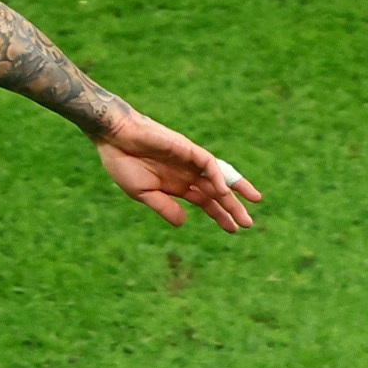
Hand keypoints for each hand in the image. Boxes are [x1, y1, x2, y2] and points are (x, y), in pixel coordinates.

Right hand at [92, 109, 259, 231]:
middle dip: (232, 207)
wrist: (113, 137)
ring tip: (254, 201)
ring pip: (219, 175)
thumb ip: (164, 207)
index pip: (206, 202)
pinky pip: (207, 162)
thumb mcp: (143, 194)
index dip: (219, 215)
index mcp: (177, 186)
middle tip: (248, 224)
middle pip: (216, 192)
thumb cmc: (123, 163)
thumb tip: (184, 223)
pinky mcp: (186, 148)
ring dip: (235, 189)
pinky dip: (217, 175)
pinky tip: (223, 191)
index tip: (232, 230)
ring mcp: (189, 161)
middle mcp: (187, 174)